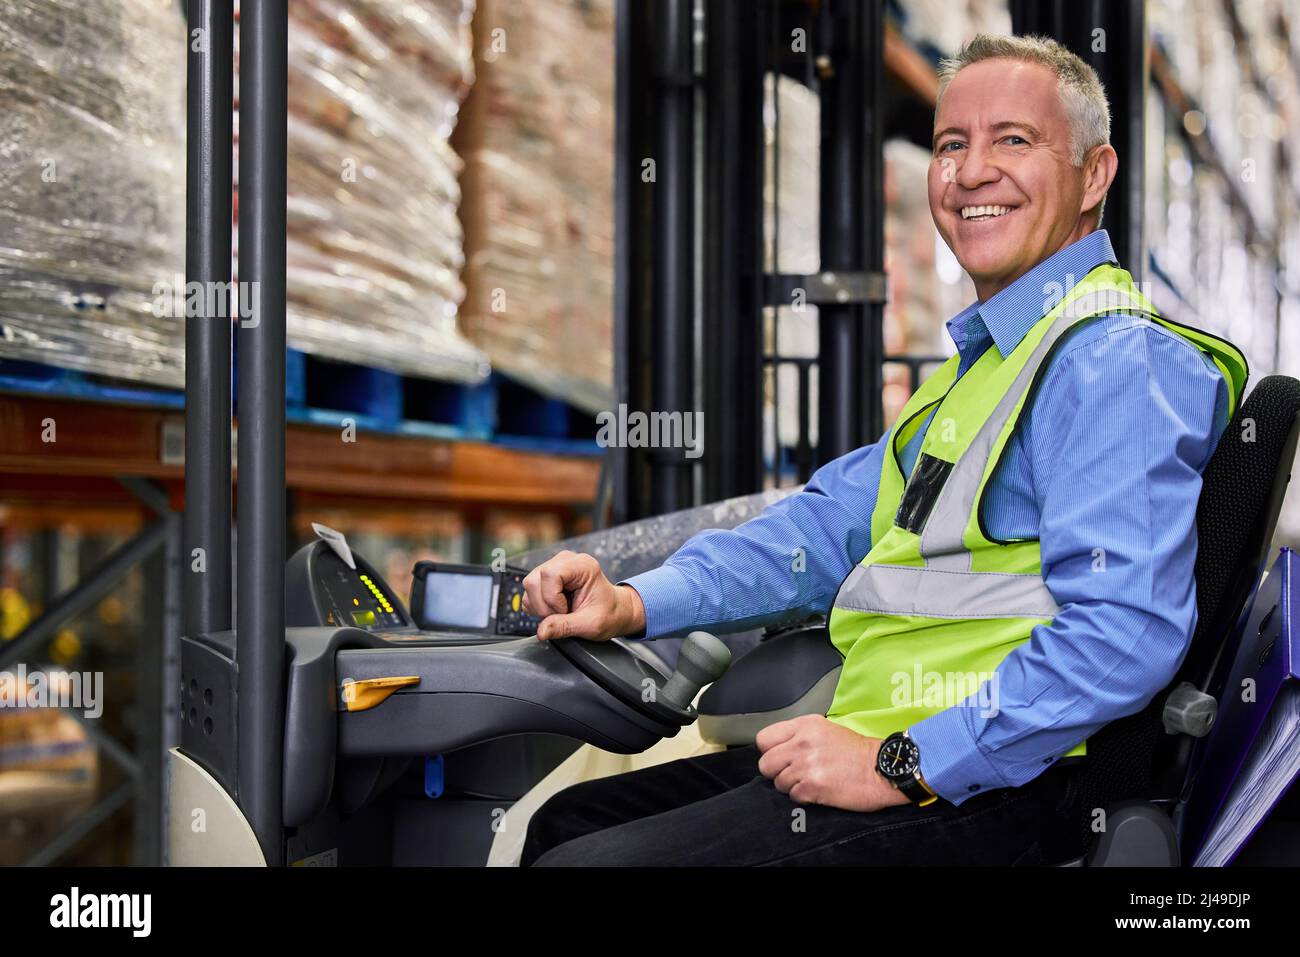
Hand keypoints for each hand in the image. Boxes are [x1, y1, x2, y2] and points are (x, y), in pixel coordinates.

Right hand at [521, 550, 645, 640]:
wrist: (614, 612)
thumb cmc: (610, 613)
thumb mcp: (591, 624)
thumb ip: (564, 627)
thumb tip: (541, 631)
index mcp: (582, 566)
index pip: (550, 574)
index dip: (552, 598)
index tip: (566, 611)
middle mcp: (566, 561)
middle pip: (535, 579)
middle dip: (544, 605)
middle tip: (563, 616)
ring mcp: (555, 567)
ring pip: (529, 585)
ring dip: (540, 606)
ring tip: (561, 613)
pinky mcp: (546, 578)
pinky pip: (530, 592)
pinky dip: (537, 606)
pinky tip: (555, 610)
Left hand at [755, 715, 911, 811]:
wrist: (881, 769)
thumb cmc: (856, 751)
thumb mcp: (825, 729)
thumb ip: (798, 735)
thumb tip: (777, 750)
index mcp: (804, 725)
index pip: (763, 739)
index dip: (770, 752)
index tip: (780, 758)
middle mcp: (802, 743)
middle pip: (766, 764)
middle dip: (777, 772)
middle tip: (794, 773)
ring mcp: (806, 765)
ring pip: (778, 782)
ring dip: (792, 786)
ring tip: (812, 781)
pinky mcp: (813, 786)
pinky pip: (793, 796)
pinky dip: (804, 797)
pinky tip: (819, 790)